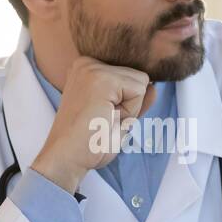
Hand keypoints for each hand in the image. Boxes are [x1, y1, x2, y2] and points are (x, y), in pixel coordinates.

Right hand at [31, 56, 156, 193]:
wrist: (67, 158)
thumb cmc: (89, 142)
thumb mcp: (118, 116)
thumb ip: (135, 99)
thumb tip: (154, 86)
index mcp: (87, 68)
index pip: (130, 77)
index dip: (126, 103)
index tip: (101, 116)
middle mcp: (88, 62)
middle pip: (138, 78)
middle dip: (129, 105)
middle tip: (103, 120)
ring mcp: (93, 68)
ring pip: (141, 83)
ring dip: (130, 109)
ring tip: (104, 120)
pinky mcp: (102, 79)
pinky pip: (139, 91)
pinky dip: (130, 111)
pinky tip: (106, 118)